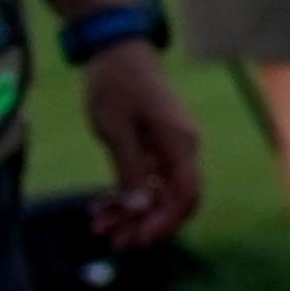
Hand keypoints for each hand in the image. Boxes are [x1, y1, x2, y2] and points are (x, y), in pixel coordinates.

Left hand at [75, 38, 202, 241]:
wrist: (116, 49)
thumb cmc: (116, 84)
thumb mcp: (116, 130)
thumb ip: (131, 170)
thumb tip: (141, 208)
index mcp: (179, 143)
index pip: (187, 194)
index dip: (166, 222)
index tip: (139, 239)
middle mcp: (183, 147)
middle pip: (176, 199)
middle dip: (147, 223)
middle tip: (115, 241)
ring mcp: (171, 146)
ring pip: (161, 192)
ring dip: (135, 212)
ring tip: (102, 226)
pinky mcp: (158, 144)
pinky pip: (151, 178)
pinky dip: (131, 194)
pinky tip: (106, 205)